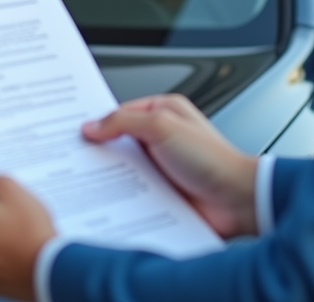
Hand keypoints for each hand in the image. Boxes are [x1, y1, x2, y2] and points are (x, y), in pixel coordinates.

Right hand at [83, 94, 258, 236]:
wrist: (240, 202)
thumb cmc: (214, 160)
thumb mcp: (163, 125)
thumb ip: (123, 122)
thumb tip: (91, 126)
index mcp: (162, 112)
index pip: (118, 113)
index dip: (96, 121)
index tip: (72, 130)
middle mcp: (160, 139)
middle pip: (117, 142)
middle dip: (98, 151)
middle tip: (73, 157)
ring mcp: (159, 168)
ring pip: (122, 170)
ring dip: (108, 177)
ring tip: (85, 181)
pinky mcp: (159, 195)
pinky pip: (131, 194)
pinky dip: (119, 198)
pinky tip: (106, 201)